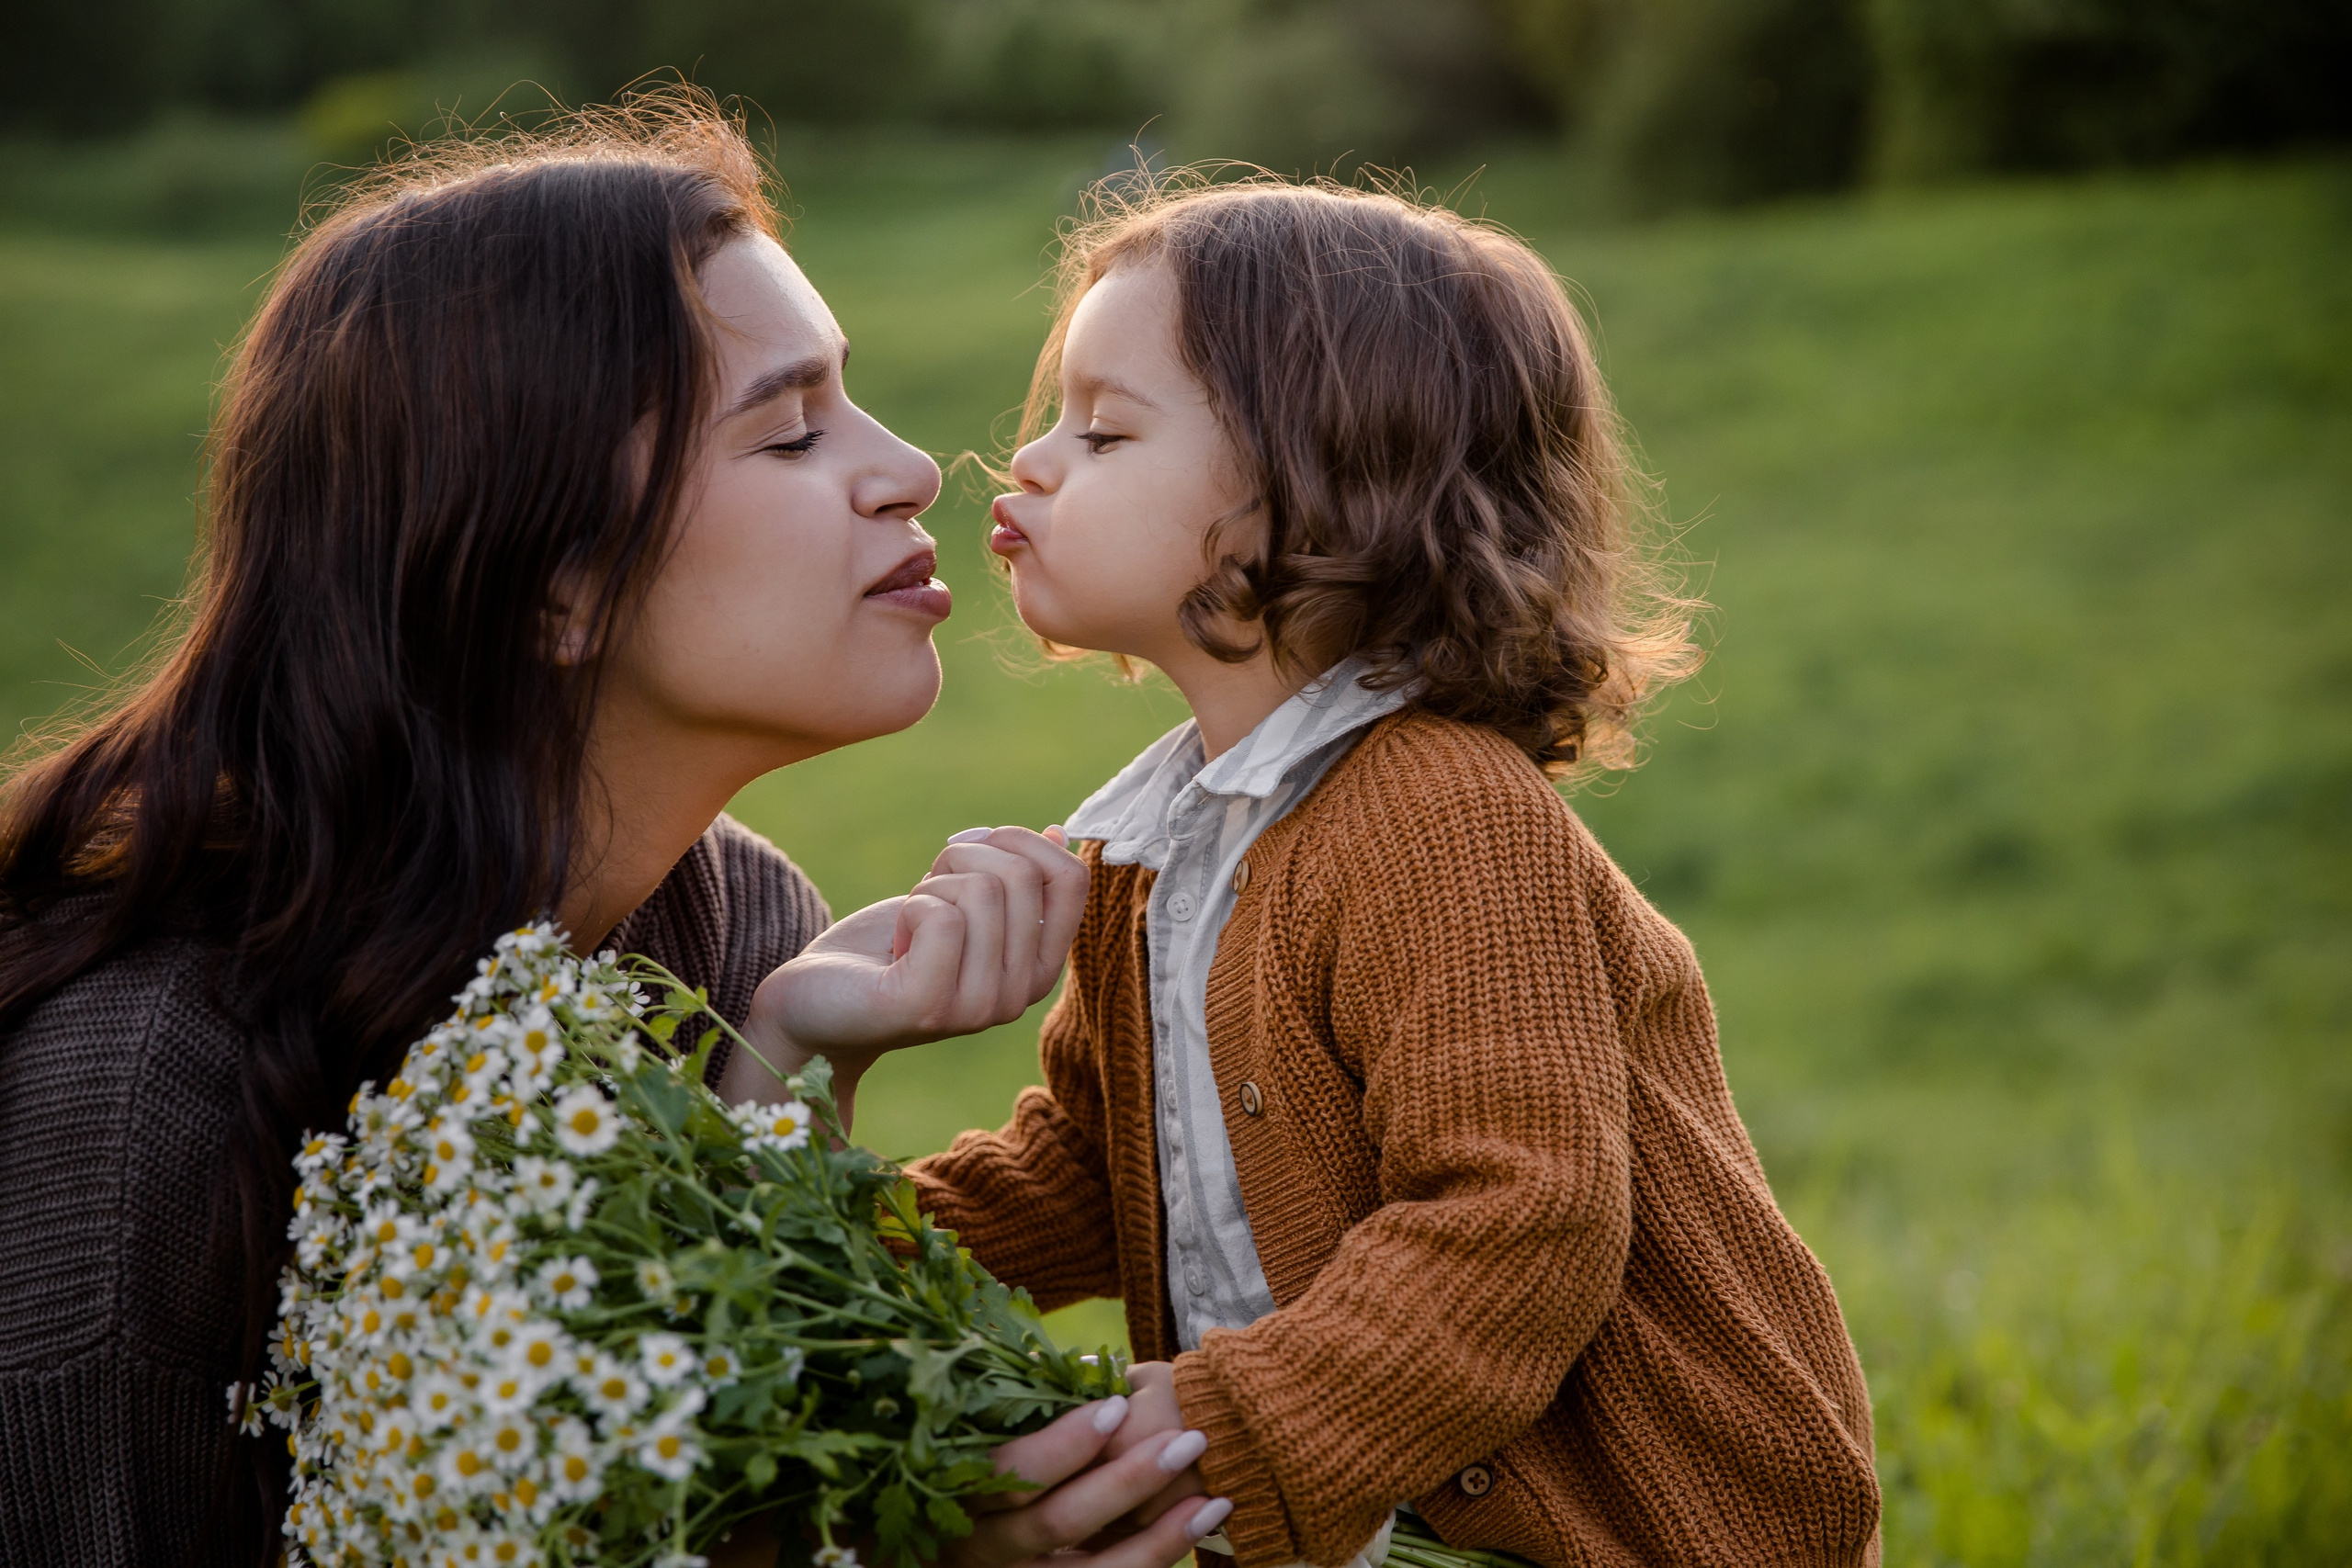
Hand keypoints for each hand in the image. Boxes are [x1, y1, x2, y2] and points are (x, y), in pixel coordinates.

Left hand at [728, 827, 1087, 1120]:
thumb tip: (1056, 834)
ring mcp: (977, 1008)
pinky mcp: (928, 1006)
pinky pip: (941, 917)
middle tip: (928, 894)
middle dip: (962, 859)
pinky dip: (910, 909)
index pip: (1071, 881)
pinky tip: (896, 944)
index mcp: (1038, 969)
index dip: (1023, 841)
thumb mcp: (959, 903)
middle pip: (1019, 875)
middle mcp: (1018, 997)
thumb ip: (1011, 880)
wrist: (817, 1001)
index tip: (977, 846)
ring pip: (981, 891)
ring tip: (910, 926)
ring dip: (931, 887)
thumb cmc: (889, 948)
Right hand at [943, 1395, 1230, 1567]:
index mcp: (961, 1491)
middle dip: (1126, 1482)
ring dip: (1158, 1535)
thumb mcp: (993, 1432)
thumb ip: (1021, 1409)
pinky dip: (1160, 1553)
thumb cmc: (1001, 1457)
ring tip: (1214, 1498)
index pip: (1009, 1472)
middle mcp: (984, 1547)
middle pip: (1056, 1523)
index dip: (1061, 1444)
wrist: (996, 1540)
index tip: (1116, 1408)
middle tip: (1188, 1440)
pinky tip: (1201, 1521)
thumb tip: (1055, 1362)